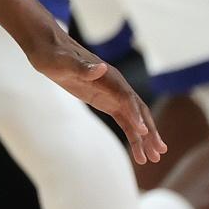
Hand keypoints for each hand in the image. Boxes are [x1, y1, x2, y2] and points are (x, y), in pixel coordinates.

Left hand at [25, 27, 165, 164]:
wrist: (49, 50)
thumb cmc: (56, 55)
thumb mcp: (64, 62)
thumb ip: (82, 67)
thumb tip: (101, 67)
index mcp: (109, 76)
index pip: (127, 98)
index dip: (135, 114)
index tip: (142, 131)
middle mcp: (116, 86)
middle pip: (138, 110)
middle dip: (149, 130)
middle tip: (160, 152)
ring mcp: (112, 94)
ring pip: (134, 118)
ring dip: (144, 138)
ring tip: (153, 158)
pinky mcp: (106, 101)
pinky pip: (124, 120)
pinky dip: (132, 134)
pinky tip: (139, 151)